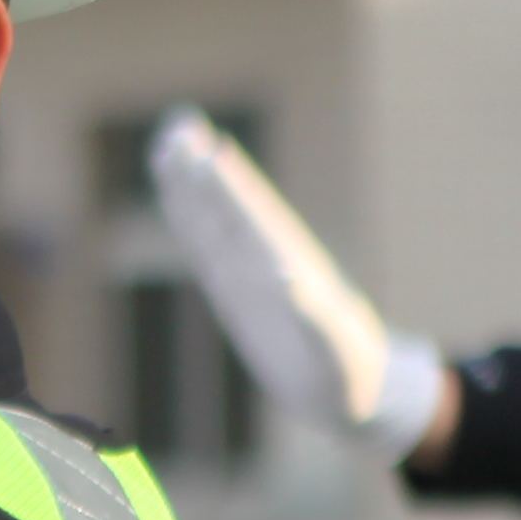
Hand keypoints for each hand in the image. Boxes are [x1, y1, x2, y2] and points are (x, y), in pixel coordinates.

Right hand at [146, 113, 445, 462]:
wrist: (352, 393)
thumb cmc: (352, 378)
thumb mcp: (338, 355)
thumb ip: (317, 320)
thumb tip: (288, 278)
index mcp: (292, 270)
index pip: (255, 221)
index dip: (232, 188)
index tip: (209, 151)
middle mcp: (268, 263)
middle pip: (230, 208)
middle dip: (205, 171)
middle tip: (179, 126)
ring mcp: (250, 274)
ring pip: (214, 221)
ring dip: (191, 186)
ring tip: (167, 144)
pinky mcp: (237, 292)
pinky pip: (206, 248)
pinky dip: (188, 220)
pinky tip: (173, 197)